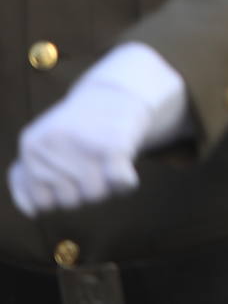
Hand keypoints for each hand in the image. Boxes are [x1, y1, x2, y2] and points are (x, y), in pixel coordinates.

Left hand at [8, 43, 186, 216]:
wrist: (119, 93)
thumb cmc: (79, 129)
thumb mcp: (43, 145)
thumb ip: (25, 178)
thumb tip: (31, 210)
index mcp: (31, 146)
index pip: (42, 203)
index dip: (60, 193)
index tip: (71, 168)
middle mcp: (51, 145)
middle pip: (70, 202)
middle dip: (84, 188)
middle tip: (92, 159)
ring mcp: (82, 144)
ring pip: (95, 195)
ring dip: (108, 185)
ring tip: (108, 158)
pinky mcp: (114, 144)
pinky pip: (120, 184)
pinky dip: (125, 182)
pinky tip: (125, 168)